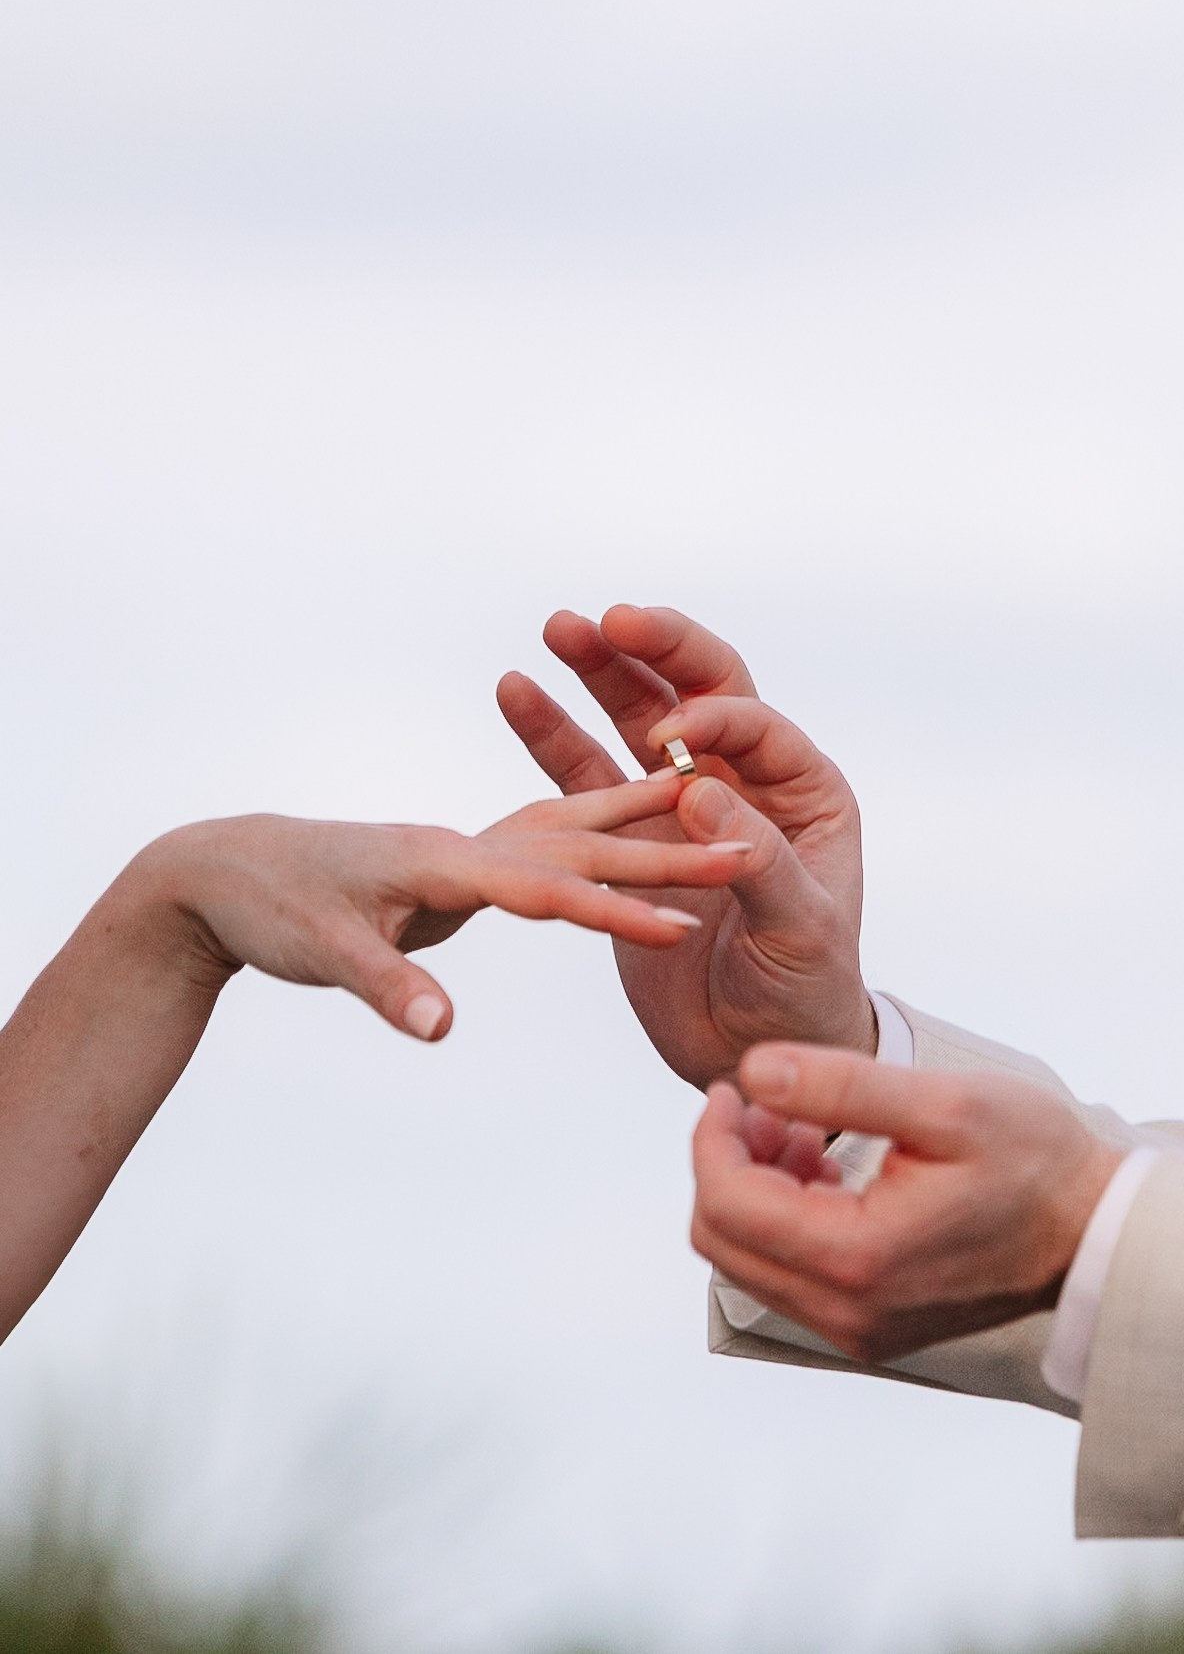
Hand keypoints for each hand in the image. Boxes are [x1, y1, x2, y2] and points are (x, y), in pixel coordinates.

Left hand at [137, 778, 750, 1042]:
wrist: (226, 866)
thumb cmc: (272, 905)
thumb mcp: (321, 953)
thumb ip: (388, 987)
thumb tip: (442, 1030)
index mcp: (442, 861)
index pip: (546, 885)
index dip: (615, 907)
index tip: (685, 925)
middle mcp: (465, 844)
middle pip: (581, 845)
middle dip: (665, 851)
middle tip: (747, 852)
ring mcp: (467, 849)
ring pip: (574, 830)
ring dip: (645, 825)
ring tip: (713, 809)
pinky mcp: (463, 865)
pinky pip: (551, 845)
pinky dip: (602, 838)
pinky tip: (623, 838)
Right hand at [497, 604, 874, 1084]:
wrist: (758, 1048)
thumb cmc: (805, 992)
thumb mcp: (800, 930)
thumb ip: (759, 862)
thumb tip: (696, 789)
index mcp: (803, 792)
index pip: (754, 724)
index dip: (710, 717)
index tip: (666, 736)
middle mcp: (743, 781)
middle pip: (693, 694)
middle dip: (650, 652)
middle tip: (603, 620)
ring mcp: (681, 804)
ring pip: (633, 720)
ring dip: (597, 673)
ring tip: (554, 629)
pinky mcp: (628, 838)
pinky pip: (585, 776)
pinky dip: (552, 732)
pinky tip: (517, 690)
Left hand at [691, 1043, 1125, 1360]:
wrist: (1090, 1228)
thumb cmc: (1032, 1160)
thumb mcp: (942, 1104)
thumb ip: (840, 1085)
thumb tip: (752, 1070)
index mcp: (858, 1259)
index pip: (726, 1203)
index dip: (712, 1136)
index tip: (735, 1086)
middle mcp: (846, 1311)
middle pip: (720, 1238)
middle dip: (727, 1161)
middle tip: (768, 1105)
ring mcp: (855, 1328)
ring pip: (745, 1258)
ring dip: (753, 1186)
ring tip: (799, 1130)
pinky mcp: (866, 1326)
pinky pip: (784, 1275)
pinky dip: (781, 1216)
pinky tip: (822, 1170)